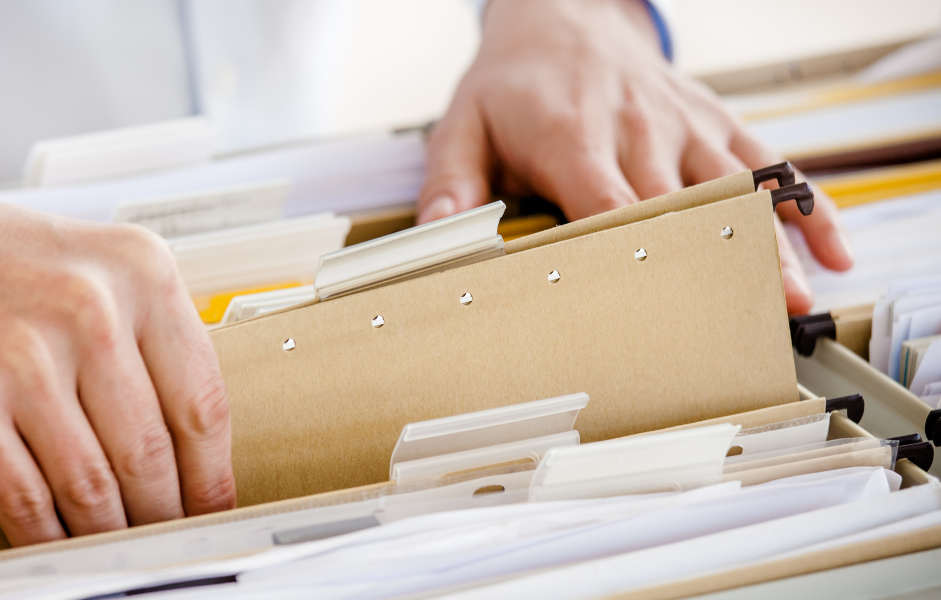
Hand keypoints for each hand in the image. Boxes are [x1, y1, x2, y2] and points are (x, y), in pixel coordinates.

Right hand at [0, 175, 234, 544]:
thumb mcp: (94, 267)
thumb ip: (146, 336)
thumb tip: (192, 441)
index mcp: (140, 272)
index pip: (203, 401)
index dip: (212, 475)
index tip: (215, 509)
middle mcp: (90, 308)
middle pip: (151, 452)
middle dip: (165, 514)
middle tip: (169, 540)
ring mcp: (24, 355)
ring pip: (93, 484)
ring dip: (111, 534)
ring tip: (119, 551)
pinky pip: (23, 497)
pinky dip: (46, 539)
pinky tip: (59, 549)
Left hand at [417, 0, 852, 313]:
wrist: (560, 15)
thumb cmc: (510, 85)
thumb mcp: (463, 124)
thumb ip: (452, 181)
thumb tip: (439, 233)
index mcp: (572, 138)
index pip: (607, 207)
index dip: (632, 258)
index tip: (654, 310)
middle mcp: (637, 130)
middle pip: (681, 207)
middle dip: (708, 265)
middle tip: (738, 326)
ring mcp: (682, 124)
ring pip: (736, 187)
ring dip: (767, 244)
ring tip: (794, 302)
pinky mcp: (712, 120)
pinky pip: (767, 161)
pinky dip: (805, 205)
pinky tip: (832, 252)